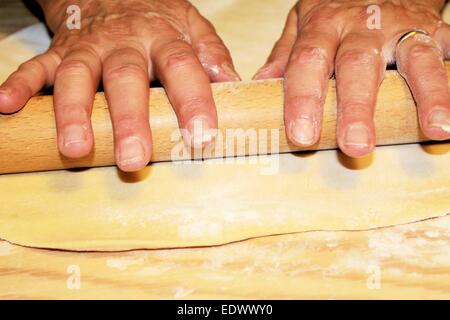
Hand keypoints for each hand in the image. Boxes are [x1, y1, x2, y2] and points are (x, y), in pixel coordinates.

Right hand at [0, 0, 239, 170]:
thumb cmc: (158, 18)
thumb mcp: (192, 27)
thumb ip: (211, 54)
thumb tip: (235, 85)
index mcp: (164, 38)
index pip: (183, 67)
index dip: (194, 101)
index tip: (202, 136)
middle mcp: (124, 44)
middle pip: (126, 79)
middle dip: (128, 120)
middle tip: (133, 160)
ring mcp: (88, 48)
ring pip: (78, 78)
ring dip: (73, 113)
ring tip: (75, 149)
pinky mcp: (59, 53)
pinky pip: (35, 67)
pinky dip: (20, 85)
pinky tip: (6, 105)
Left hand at [254, 0, 449, 156]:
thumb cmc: (335, 9)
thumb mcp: (302, 23)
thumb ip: (285, 54)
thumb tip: (259, 86)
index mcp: (322, 26)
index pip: (307, 61)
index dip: (303, 99)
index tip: (302, 135)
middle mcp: (362, 26)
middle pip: (358, 65)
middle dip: (357, 107)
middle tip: (355, 145)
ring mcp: (402, 27)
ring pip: (414, 59)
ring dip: (426, 95)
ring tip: (434, 129)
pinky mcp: (433, 31)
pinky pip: (447, 54)